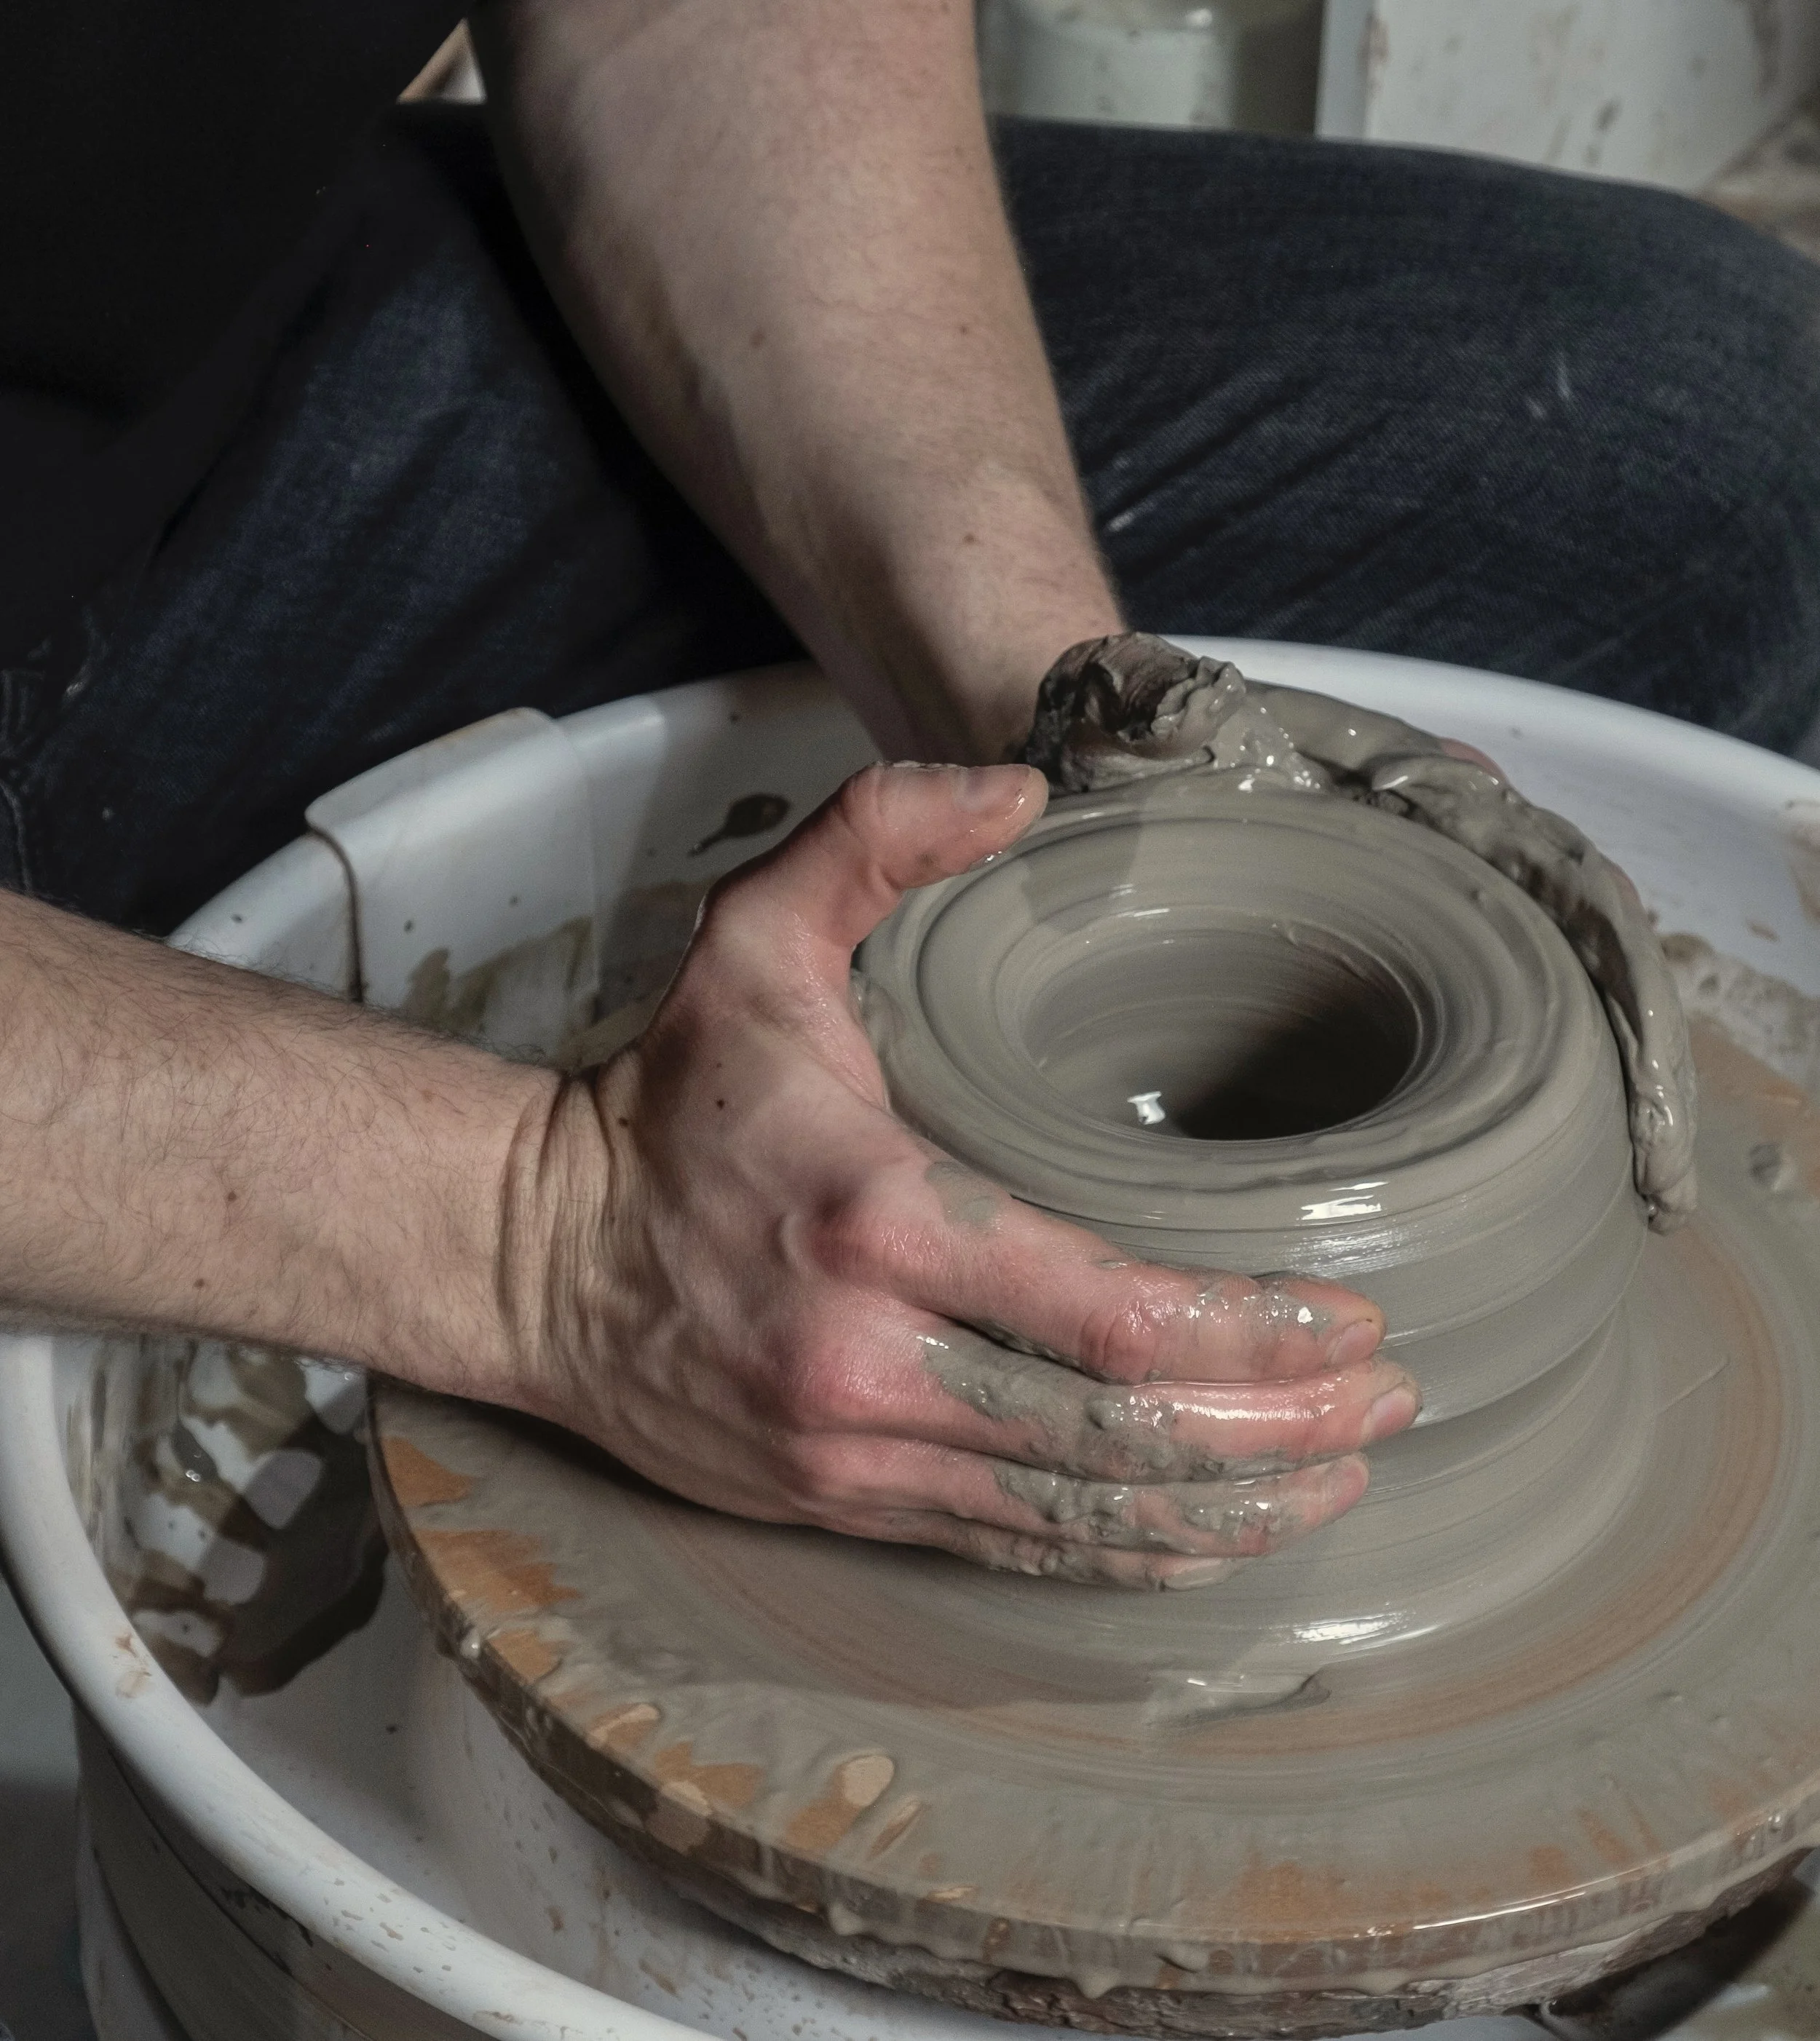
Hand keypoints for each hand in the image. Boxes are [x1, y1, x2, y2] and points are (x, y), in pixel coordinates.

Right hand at [502, 763, 1419, 1587]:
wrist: (530, 1258)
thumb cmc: (661, 1106)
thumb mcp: (750, 939)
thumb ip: (877, 838)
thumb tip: (1020, 792)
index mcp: (876, 1219)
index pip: (1109, 1314)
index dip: (1251, 1334)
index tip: (1352, 1315)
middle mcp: (874, 1364)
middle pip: (1124, 1438)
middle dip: (1278, 1432)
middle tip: (1388, 1401)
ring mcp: (859, 1455)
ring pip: (1085, 1518)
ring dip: (1229, 1507)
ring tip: (1339, 1480)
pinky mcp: (847, 1505)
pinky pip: (1020, 1553)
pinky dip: (1133, 1554)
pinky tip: (1216, 1533)